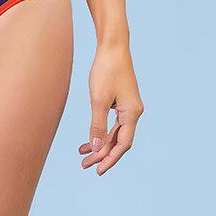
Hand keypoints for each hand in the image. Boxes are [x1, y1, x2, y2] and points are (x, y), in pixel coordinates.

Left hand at [79, 40, 143, 174]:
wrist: (112, 45)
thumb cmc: (106, 70)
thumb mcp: (98, 100)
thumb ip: (97, 126)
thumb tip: (95, 149)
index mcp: (132, 113)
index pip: (122, 144)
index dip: (110, 159)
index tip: (97, 170)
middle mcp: (134, 112)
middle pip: (118, 140)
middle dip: (101, 153)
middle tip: (84, 164)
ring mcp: (128, 106)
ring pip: (114, 132)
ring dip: (100, 143)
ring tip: (82, 153)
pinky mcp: (121, 100)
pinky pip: (112, 122)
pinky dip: (101, 130)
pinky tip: (88, 137)